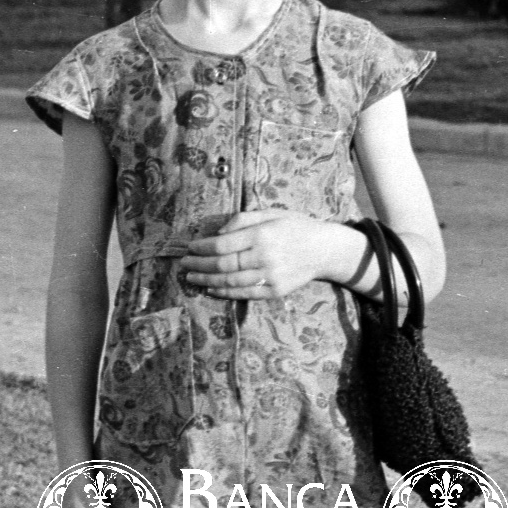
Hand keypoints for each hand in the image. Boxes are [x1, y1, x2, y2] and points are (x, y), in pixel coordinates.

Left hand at [181, 211, 342, 299]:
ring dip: (207, 280)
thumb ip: (243, 219)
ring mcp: (270, 276)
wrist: (325, 249)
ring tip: (191, 277)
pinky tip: (211, 288)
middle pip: (223, 265)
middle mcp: (264, 256)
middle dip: (199, 265)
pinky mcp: (275, 291)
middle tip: (183, 264)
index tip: (189, 247)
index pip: (222, 244)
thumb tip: (217, 232)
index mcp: (262, 235)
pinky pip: (245, 294)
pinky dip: (225, 292)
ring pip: (230, 281)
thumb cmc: (295, 226)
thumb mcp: (271, 213)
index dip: (202, 247)